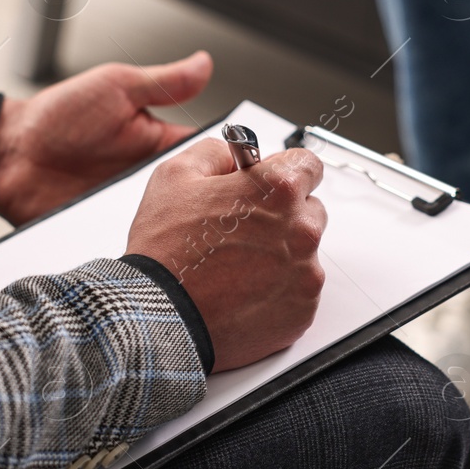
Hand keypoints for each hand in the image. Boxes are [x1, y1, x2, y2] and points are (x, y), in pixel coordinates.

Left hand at [0, 52, 212, 224]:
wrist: (9, 156)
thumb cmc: (57, 118)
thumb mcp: (116, 88)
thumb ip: (164, 83)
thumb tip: (205, 63)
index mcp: (159, 142)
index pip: (208, 154)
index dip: (227, 161)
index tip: (241, 166)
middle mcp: (150, 177)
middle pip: (196, 194)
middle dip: (207, 199)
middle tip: (211, 199)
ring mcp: (131, 206)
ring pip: (173, 223)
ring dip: (179, 224)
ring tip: (186, 223)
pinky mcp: (111, 230)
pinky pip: (139, 242)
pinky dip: (149, 243)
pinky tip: (155, 242)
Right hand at [126, 139, 326, 370]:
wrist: (160, 315)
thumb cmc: (166, 252)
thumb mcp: (175, 175)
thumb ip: (215, 152)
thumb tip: (233, 156)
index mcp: (278, 189)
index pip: (309, 165)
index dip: (284, 171)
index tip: (270, 184)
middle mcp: (301, 229)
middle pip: (310, 209)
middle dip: (283, 215)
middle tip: (244, 230)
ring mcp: (305, 273)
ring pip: (305, 253)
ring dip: (282, 254)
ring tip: (239, 265)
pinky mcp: (302, 309)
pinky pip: (299, 291)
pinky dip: (279, 290)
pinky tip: (244, 290)